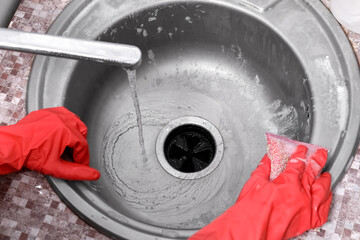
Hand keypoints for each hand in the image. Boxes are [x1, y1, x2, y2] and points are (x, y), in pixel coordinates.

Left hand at [0, 107, 99, 180]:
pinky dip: (66, 123)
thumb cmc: (30, 156)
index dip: (83, 157)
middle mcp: (62, 119)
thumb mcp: (56, 167)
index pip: (83, 145)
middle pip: (82, 132)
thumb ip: (77, 172)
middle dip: (80, 144)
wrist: (13, 147)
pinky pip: (64, 114)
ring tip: (69, 144)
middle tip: (74, 155)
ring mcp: (55, 114)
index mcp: (66, 131)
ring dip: (75, 132)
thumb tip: (93, 175)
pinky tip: (61, 132)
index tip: (80, 163)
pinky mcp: (48, 112)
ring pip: (75, 121)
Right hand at [190, 145, 331, 239]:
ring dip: (324, 179)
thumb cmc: (251, 211)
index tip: (301, 149)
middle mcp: (300, 194)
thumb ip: (263, 168)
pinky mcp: (308, 221)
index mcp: (287, 183)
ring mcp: (306, 207)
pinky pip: (323, 210)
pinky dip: (325, 201)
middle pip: (313, 172)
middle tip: (320, 154)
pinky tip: (325, 196)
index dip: (300, 154)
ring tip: (325, 174)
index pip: (298, 163)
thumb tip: (268, 159)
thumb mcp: (255, 183)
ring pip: (322, 189)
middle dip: (317, 160)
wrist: (252, 231)